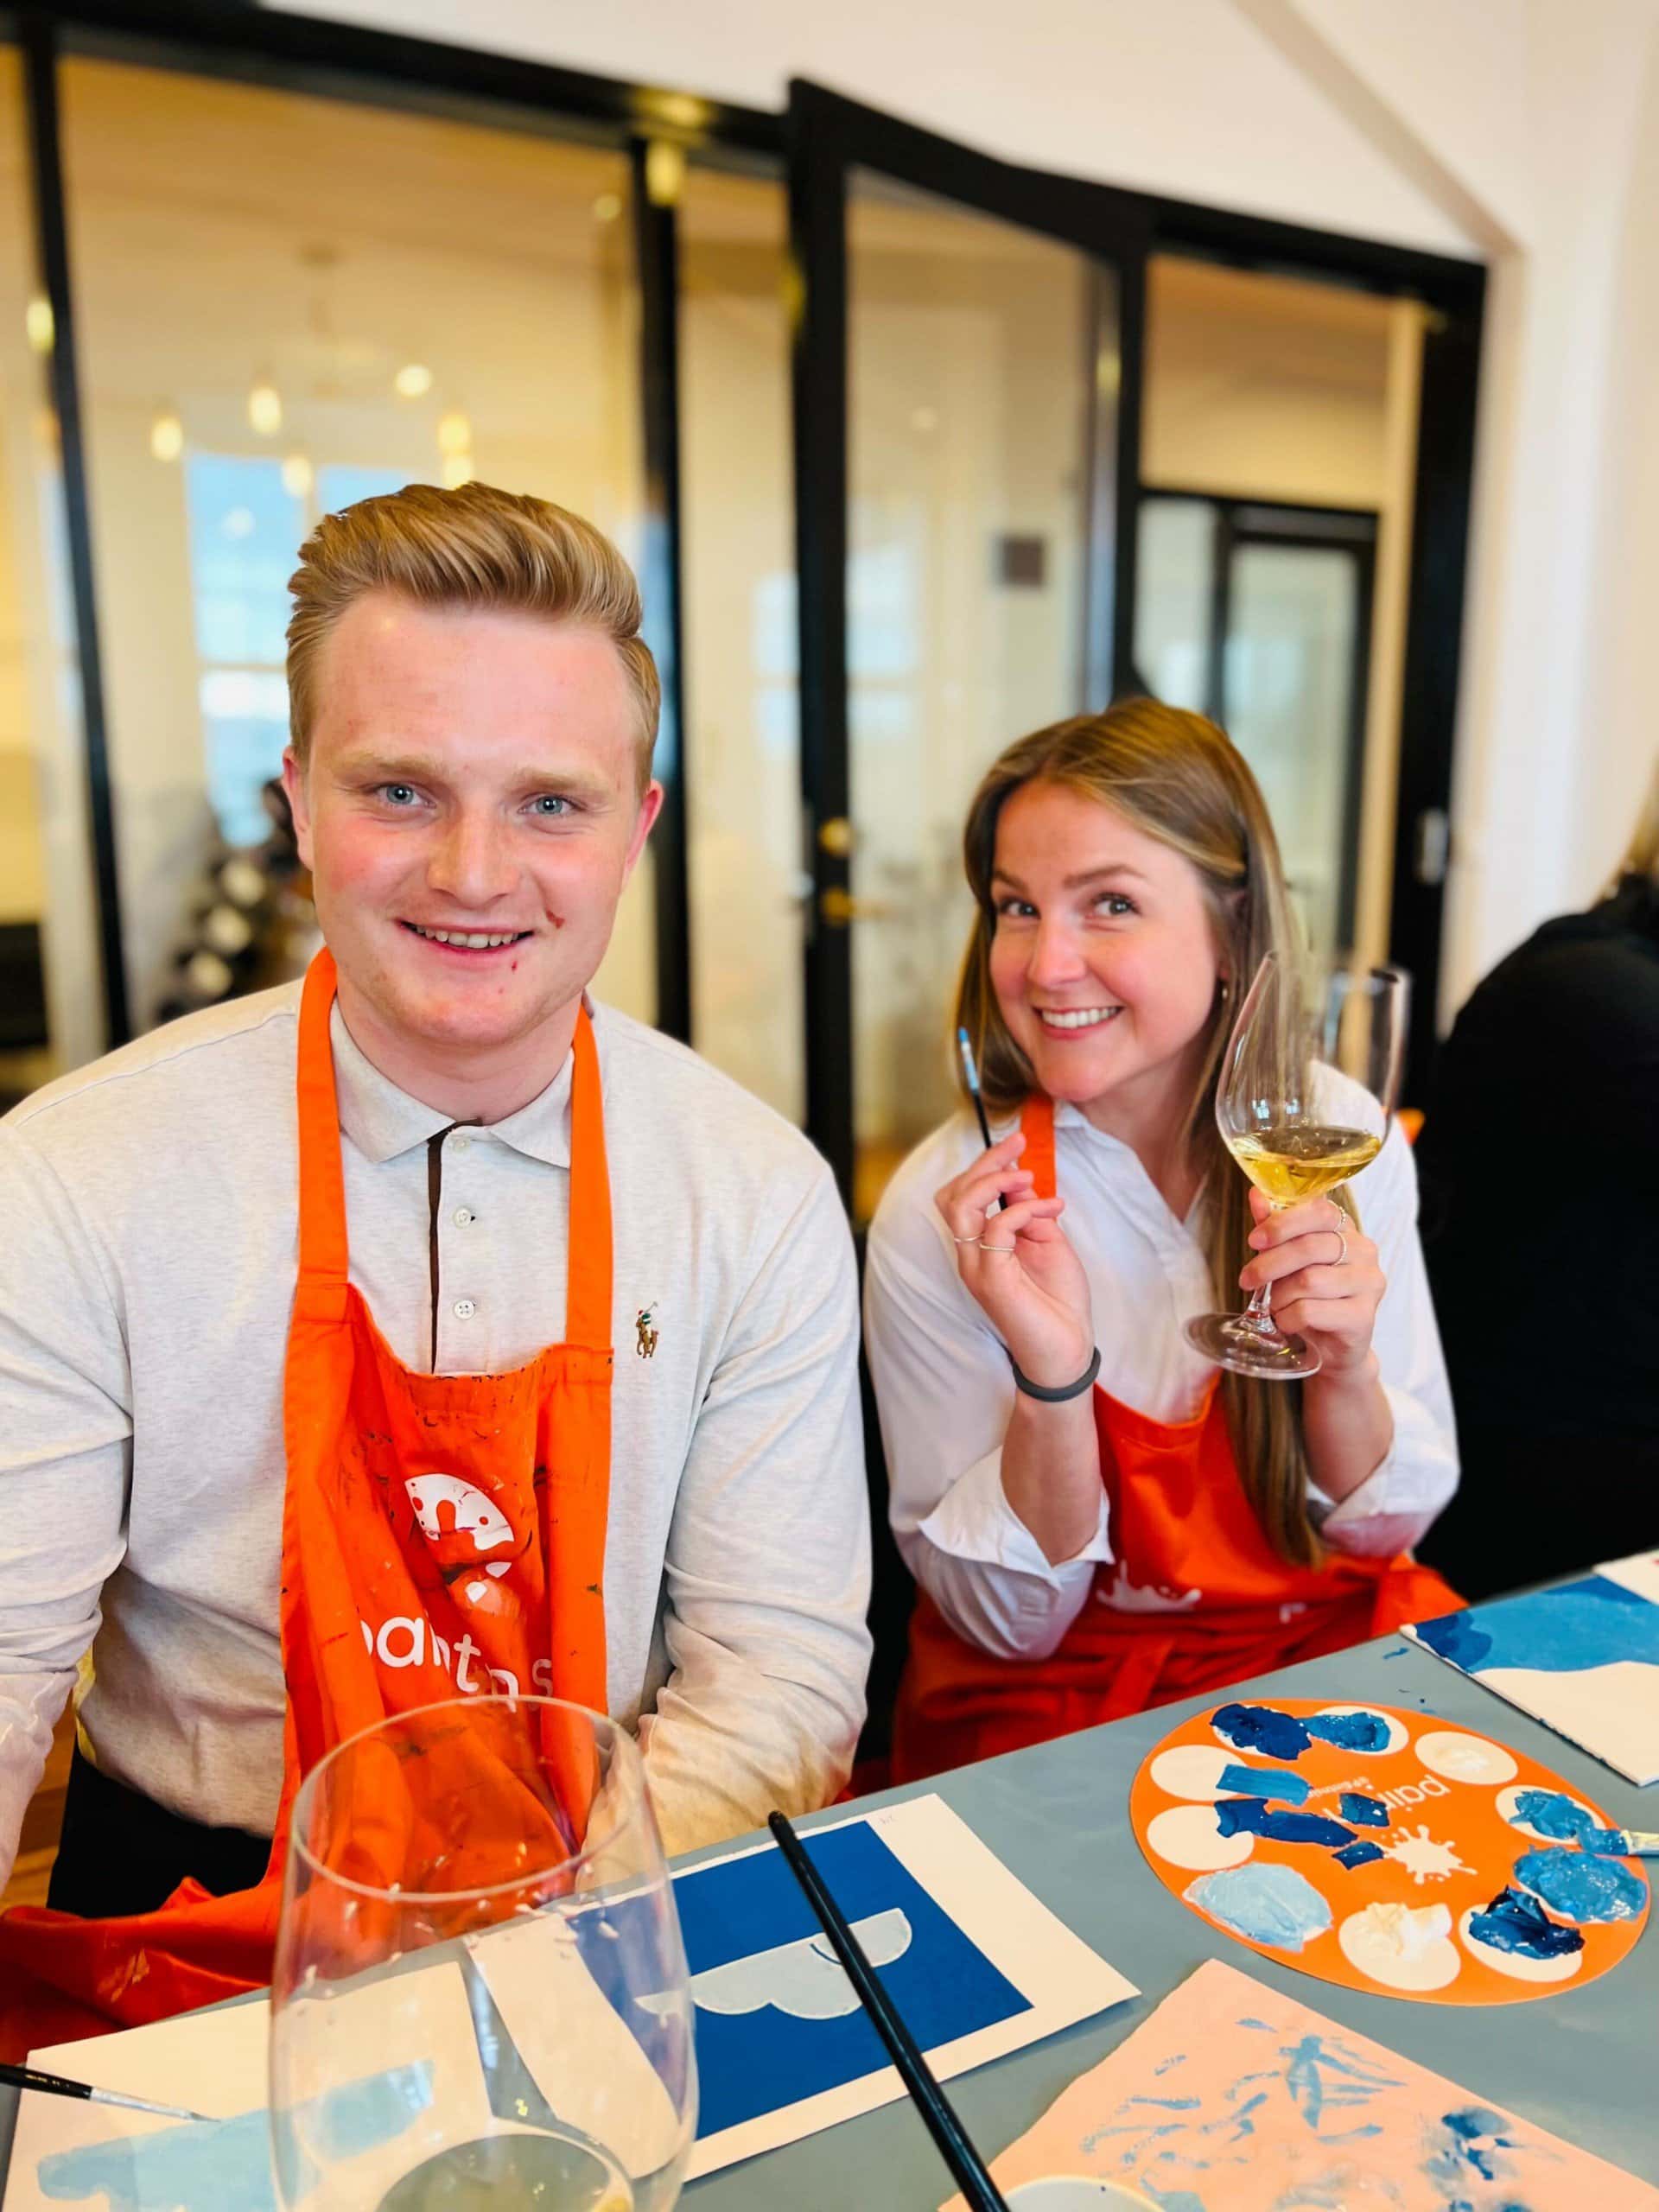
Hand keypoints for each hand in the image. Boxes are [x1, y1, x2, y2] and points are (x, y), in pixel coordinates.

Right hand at [935, 1133, 1094, 1388]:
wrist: (1068, 1350)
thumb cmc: (1058, 1301)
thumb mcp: (1047, 1243)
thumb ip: (1030, 1213)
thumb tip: (1022, 1180)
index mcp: (980, 1246)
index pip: (960, 1196)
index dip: (983, 1165)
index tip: (1016, 1145)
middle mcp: (970, 1256)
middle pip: (953, 1195)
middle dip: (984, 1162)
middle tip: (1017, 1144)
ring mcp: (977, 1268)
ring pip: (961, 1207)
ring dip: (995, 1180)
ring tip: (1028, 1176)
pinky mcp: (992, 1280)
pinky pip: (996, 1229)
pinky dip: (1023, 1209)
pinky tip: (1051, 1210)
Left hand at [1240, 1188, 1383, 1376]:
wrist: (1333, 1346)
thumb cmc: (1310, 1296)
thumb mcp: (1289, 1260)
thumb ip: (1276, 1227)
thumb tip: (1256, 1194)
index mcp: (1347, 1229)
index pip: (1319, 1211)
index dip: (1282, 1223)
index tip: (1254, 1240)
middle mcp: (1364, 1251)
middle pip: (1309, 1247)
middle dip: (1269, 1264)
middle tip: (1247, 1280)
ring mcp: (1369, 1283)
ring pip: (1308, 1281)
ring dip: (1279, 1296)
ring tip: (1274, 1305)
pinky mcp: (1363, 1316)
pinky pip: (1311, 1311)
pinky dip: (1288, 1318)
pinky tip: (1287, 1322)